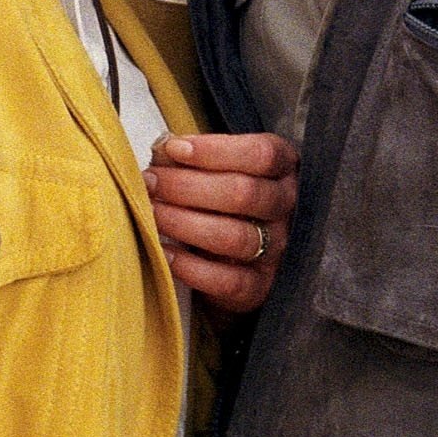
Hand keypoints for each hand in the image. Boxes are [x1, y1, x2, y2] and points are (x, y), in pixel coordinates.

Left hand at [145, 131, 297, 312]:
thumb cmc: (218, 199)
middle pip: (244, 193)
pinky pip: (227, 281)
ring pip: (234, 236)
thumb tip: (162, 151)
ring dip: (184, 223)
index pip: (262, 154)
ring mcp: (278, 250)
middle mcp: (286, 208)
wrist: (233, 257)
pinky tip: (164, 252)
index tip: (174, 149)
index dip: (215, 150)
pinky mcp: (260, 287)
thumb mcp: (212, 169)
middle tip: (150, 182)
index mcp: (284, 169)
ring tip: (152, 213)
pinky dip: (190, 267)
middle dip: (187, 186)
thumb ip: (188, 157)